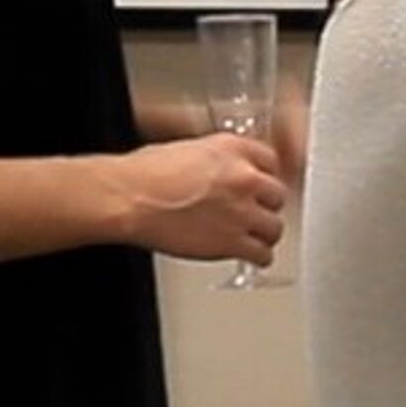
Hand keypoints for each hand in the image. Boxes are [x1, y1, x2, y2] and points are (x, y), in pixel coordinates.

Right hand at [114, 134, 287, 266]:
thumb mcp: (185, 150)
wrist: (127, 199)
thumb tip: (220, 175)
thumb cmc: (142, 175)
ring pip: (275, 228)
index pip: (270, 161)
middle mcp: (243, 177)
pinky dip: (257, 257)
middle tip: (253, 213)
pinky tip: (248, 255)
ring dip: (263, 234)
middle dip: (264, 206)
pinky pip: (263, 255)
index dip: (263, 177)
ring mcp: (241, 211)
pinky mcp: (233, 242)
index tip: (259, 187)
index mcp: (230, 149)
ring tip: (252, 238)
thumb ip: (214, 161)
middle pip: (277, 195)